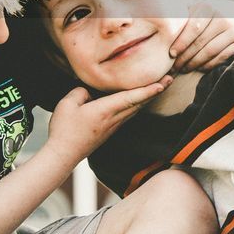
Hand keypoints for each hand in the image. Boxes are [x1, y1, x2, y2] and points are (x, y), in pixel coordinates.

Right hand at [46, 80, 171, 165]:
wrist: (63, 155)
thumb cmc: (64, 129)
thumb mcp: (67, 104)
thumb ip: (80, 91)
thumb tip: (88, 91)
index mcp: (105, 110)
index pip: (130, 98)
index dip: (147, 90)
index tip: (162, 84)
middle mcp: (113, 119)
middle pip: (139, 103)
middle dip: (155, 90)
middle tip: (170, 78)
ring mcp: (113, 126)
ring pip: (135, 109)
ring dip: (148, 97)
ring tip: (160, 86)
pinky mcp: (110, 131)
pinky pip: (128, 114)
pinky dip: (138, 105)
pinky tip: (139, 101)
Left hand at [170, 0, 233, 71]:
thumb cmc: (211, 14)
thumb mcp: (199, 9)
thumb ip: (185, 14)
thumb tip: (160, 22)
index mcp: (209, 6)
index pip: (193, 28)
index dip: (181, 42)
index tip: (170, 54)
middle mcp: (224, 17)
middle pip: (200, 42)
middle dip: (185, 56)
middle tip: (174, 67)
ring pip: (210, 51)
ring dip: (195, 63)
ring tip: (184, 69)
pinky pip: (221, 57)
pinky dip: (208, 65)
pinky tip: (198, 68)